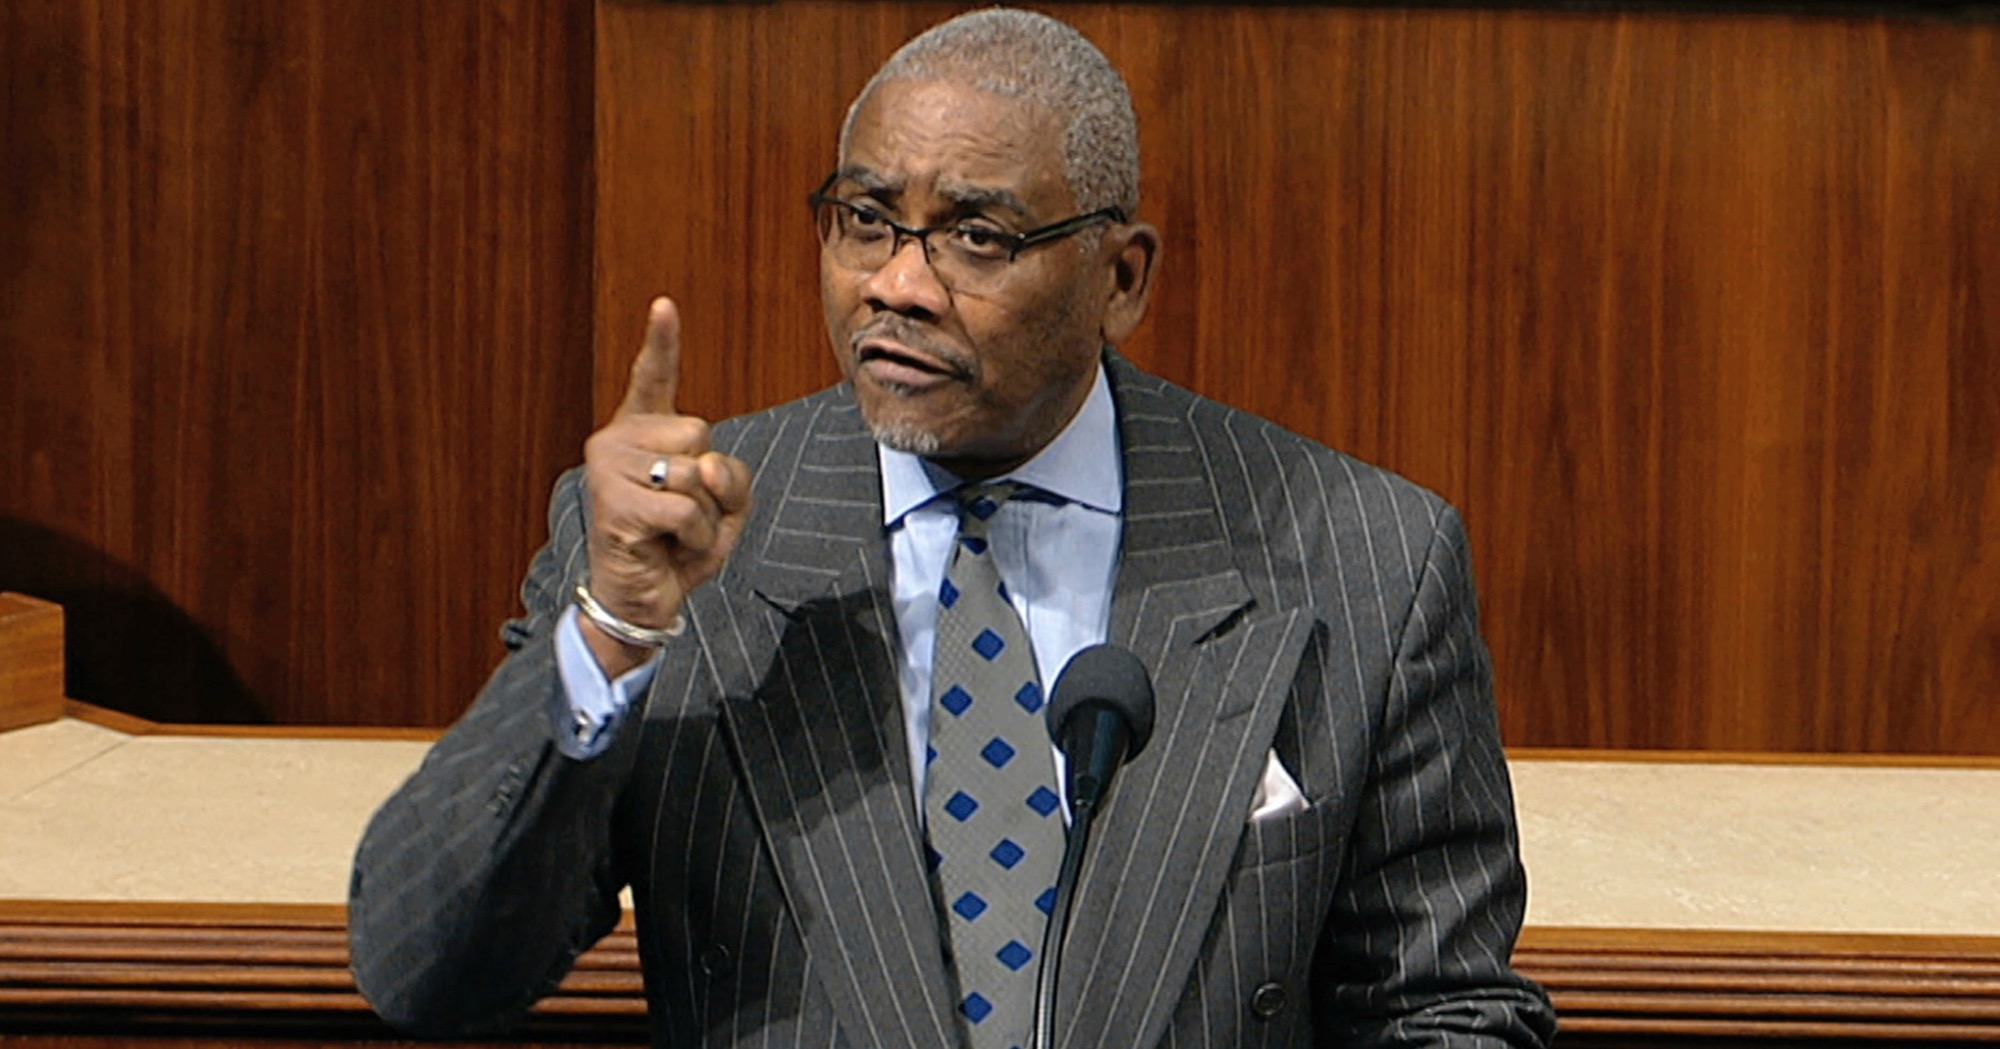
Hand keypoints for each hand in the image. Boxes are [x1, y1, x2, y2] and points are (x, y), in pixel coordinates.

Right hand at [579, 298, 752, 674]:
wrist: (641, 601)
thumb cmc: (677, 549)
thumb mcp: (723, 506)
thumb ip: (727, 474)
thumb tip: (701, 463)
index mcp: (642, 433)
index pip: (653, 378)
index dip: (660, 342)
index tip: (664, 305)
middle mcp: (617, 440)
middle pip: (701, 432)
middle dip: (714, 484)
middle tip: (687, 518)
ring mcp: (610, 469)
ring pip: (695, 472)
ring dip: (705, 516)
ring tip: (675, 536)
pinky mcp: (615, 503)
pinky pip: (686, 509)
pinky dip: (694, 537)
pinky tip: (668, 549)